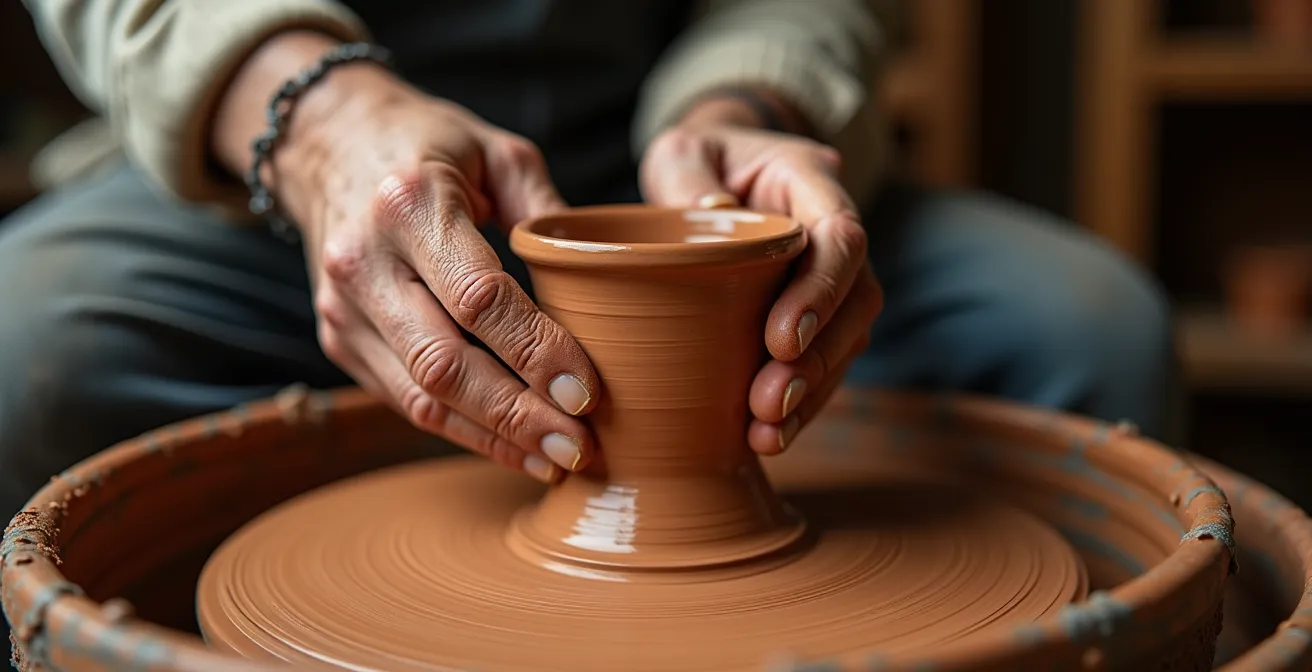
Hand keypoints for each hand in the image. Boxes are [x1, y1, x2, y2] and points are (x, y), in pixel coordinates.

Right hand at [212, 33, 598, 482]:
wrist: (327, 143)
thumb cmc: (429, 145)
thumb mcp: (497, 151)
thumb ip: (550, 212)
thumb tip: (608, 280)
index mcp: (409, 204)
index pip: (479, 297)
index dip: (535, 351)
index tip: (587, 392)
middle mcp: (364, 262)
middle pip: (444, 363)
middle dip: (517, 415)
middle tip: (579, 447)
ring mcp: (343, 308)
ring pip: (421, 397)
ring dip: (493, 438)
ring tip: (556, 461)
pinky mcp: (339, 340)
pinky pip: (405, 400)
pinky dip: (463, 430)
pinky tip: (514, 446)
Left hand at [640, 92, 882, 455]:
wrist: (718, 173)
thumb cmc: (699, 159)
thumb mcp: (681, 152)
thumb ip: (688, 178)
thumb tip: (713, 213)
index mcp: (812, 183)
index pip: (841, 235)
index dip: (821, 290)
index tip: (780, 338)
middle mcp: (835, 232)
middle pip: (856, 300)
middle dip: (818, 358)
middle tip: (769, 402)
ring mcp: (832, 279)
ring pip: (847, 340)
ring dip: (812, 392)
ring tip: (766, 432)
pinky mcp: (817, 318)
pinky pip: (824, 364)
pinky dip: (801, 404)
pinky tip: (767, 437)